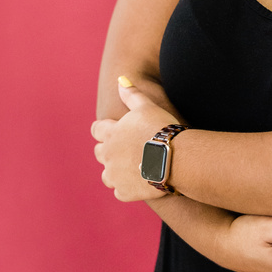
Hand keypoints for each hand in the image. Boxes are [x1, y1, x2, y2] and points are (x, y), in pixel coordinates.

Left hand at [91, 78, 180, 200]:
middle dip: (108, 150)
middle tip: (125, 149)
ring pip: (107, 174)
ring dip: (115, 170)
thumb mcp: (147, 106)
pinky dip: (127, 187)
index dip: (103, 129)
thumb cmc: (162, 129)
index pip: (96, 130)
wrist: (176, 158)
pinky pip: (120, 191)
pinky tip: (139, 181)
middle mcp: (108, 155)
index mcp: (111, 134)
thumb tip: (120, 79)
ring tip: (132, 167)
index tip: (112, 130)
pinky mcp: (125, 192)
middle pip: (99, 153)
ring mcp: (115, 175)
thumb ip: (131, 94)